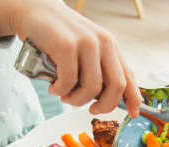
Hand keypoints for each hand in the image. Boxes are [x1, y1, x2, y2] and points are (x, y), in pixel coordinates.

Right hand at [0, 0, 141, 117]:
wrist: (35, 10)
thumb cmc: (60, 36)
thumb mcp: (86, 50)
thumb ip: (97, 70)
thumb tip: (106, 100)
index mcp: (111, 46)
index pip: (129, 77)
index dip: (134, 99)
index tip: (132, 114)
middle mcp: (103, 43)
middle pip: (116, 86)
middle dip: (104, 106)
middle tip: (91, 109)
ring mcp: (86, 43)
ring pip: (91, 88)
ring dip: (77, 100)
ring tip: (65, 97)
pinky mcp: (66, 45)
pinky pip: (69, 81)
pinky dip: (60, 90)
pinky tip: (53, 88)